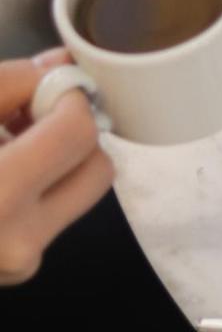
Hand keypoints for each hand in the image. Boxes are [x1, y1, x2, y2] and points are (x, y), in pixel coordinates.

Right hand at [0, 51, 113, 284]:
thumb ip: (12, 83)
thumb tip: (61, 67)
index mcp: (0, 196)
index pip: (78, 132)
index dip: (68, 99)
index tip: (48, 86)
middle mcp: (18, 241)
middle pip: (97, 166)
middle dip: (73, 131)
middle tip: (32, 113)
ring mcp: (19, 262)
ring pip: (81, 190)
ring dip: (57, 158)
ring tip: (13, 138)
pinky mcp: (17, 268)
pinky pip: (52, 211)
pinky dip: (38, 184)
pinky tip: (5, 164)